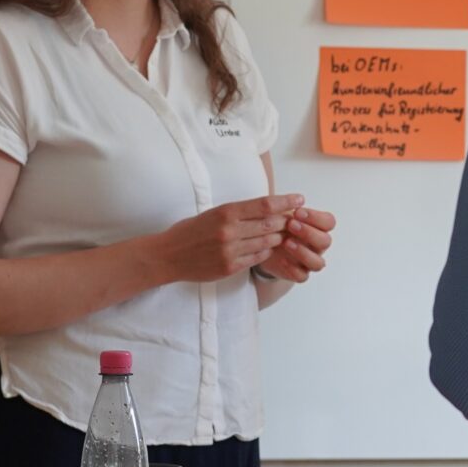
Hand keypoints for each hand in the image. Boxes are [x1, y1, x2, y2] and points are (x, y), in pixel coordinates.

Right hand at [150, 194, 304, 283]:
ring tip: (283, 233)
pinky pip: (257, 257)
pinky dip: (265, 251)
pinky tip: (265, 247)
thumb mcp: (213, 213)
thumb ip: (238, 212)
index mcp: (226, 212)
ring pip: (267, 242)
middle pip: (270, 224)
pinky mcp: (230, 267)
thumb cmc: (191, 231)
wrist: (168, 255)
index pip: (264, 205)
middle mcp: (230, 231)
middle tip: (294, 219)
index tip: (299, 199)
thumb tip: (267, 207)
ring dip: (278, 237)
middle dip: (285, 221)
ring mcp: (230, 250)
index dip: (286, 202)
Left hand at [253, 204, 334, 284]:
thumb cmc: (276, 226)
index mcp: (317, 228)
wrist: (263, 246)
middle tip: (291, 224)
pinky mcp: (298, 273)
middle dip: (309, 232)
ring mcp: (309, 261)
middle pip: (326, 241)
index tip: (298, 211)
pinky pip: (302, 276)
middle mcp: (317, 245)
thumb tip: (294, 199)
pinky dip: (293, 269)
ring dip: (303, 252)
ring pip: (318, 262)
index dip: (316, 217)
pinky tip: (282, 259)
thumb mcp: (280, 213)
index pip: (329, 222)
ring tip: (286, 242)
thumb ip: (287, 207)